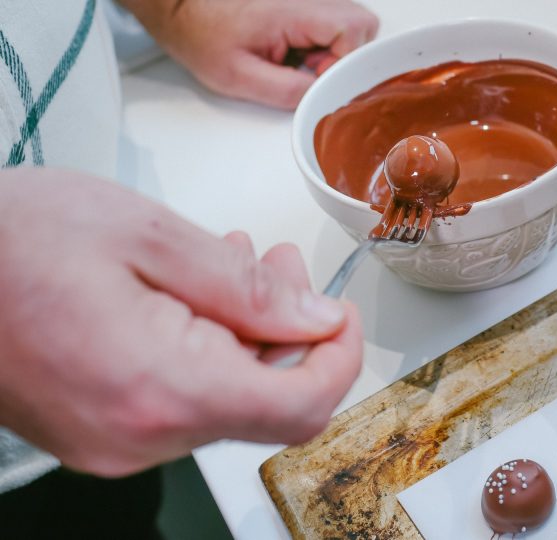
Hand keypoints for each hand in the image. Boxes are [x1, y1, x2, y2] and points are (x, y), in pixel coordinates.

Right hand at [0, 168, 362, 476]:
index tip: (343, 316)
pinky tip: (193, 297)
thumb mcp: (146, 236)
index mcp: (162, 389)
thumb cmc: (12, 239)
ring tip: (234, 265)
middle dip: (289, 333)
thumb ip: (243, 288)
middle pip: (264, 403)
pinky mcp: (97, 433)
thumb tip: (314, 322)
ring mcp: (114, 444)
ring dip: (245, 335)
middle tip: (278, 266)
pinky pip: (180, 401)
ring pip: (224, 399)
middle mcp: (140, 438)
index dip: (339, 360)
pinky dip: (204, 351)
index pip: (299, 407)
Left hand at [121, 0, 378, 108]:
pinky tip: (296, 52)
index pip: (353, 29)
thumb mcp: (238, 77)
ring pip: (351, 24)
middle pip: (361, 24)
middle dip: (346, 55)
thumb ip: (286, 91)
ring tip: (300, 61)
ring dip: (334, 50)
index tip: (316, 76)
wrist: (181, 8)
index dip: (343, 61)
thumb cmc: (203, 34)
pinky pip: (333, 24)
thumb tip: (321, 99)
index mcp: (293, 11)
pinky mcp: (304, 4)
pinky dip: (323, 43)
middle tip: (311, 69)